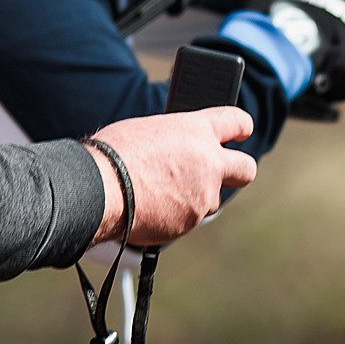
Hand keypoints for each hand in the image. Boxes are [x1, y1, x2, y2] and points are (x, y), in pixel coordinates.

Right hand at [86, 107, 255, 245]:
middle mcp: (208, 163)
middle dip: (238, 171)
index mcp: (197, 130)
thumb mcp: (149, 131)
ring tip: (159, 192)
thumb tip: (180, 151)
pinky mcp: (189, 222)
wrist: (99, 190)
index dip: (241, 126)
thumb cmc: (114, 154)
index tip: (242, 131)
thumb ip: (176, 141)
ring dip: (194, 197)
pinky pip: (187, 219)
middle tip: (223, 172)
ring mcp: (202, 195)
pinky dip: (174, 215)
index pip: (237, 121)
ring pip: (210, 199)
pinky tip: (149, 206)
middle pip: (246, 169)